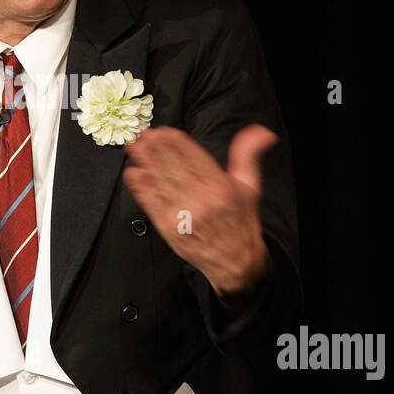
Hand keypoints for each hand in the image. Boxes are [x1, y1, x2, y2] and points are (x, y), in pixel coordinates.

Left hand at [122, 124, 277, 304]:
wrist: (235, 262)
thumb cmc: (240, 222)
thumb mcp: (250, 186)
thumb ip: (248, 155)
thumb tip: (259, 131)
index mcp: (221, 187)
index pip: (194, 157)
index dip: (176, 143)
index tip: (164, 131)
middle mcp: (201, 199)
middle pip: (173, 167)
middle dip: (156, 148)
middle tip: (143, 134)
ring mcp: (183, 214)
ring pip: (160, 182)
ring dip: (145, 163)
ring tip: (133, 148)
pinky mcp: (169, 228)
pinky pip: (152, 204)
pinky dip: (141, 188)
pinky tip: (133, 174)